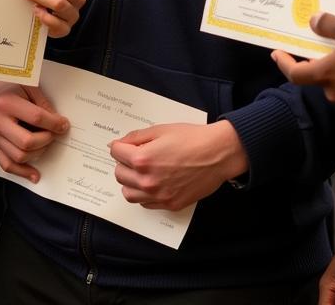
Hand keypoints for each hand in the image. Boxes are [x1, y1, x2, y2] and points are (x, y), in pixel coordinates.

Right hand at [0, 80, 68, 181]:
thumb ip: (43, 104)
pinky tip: (35, 175)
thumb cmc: (13, 85)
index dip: (54, 123)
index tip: (64, 125)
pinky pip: (7, 164)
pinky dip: (22, 172)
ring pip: (18, 156)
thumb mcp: (30, 85)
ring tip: (47, 145)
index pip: (36, 118)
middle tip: (55, 134)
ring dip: (38, 154)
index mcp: (6, 102)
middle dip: (47, 140)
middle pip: (27, 142)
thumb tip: (59, 124)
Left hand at [108, 120, 247, 210]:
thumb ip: (137, 137)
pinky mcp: (169, 204)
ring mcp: (158, 195)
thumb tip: (118, 143)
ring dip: (130, 181)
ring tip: (142, 172)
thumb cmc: (192, 139)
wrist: (217, 154)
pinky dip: (144, 194)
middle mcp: (147, 181)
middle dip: (123, 163)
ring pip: (128, 193)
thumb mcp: (161, 130)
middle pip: (119, 174)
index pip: (116, 153)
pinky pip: (145, 204)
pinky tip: (154, 183)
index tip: (126, 145)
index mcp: (143, 159)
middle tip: (135, 156)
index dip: (121, 146)